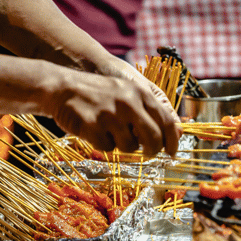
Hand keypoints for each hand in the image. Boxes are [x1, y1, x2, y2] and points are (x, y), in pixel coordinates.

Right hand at [49, 68, 179, 157]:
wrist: (61, 88)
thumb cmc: (99, 94)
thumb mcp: (128, 93)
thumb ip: (152, 110)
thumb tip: (179, 133)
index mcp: (141, 93)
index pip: (168, 121)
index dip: (173, 141)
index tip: (172, 152)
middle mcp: (128, 102)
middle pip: (154, 139)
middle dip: (153, 150)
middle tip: (149, 153)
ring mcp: (110, 114)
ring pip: (130, 147)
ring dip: (123, 145)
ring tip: (111, 131)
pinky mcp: (93, 126)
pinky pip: (107, 148)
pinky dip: (103, 144)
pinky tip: (95, 131)